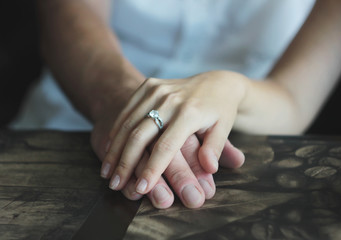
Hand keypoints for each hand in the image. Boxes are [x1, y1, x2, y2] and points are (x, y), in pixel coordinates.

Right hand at [92, 93, 244, 208]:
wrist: (215, 82)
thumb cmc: (220, 111)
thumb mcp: (224, 128)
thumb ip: (215, 148)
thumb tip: (209, 168)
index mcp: (190, 112)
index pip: (166, 146)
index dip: (152, 169)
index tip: (141, 188)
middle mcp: (170, 99)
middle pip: (140, 134)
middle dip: (125, 162)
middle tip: (114, 184)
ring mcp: (156, 90)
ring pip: (128, 123)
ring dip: (115, 149)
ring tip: (107, 172)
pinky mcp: (148, 86)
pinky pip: (127, 110)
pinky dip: (116, 130)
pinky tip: (109, 149)